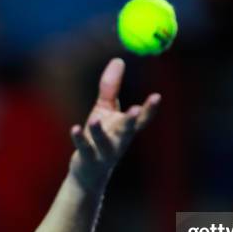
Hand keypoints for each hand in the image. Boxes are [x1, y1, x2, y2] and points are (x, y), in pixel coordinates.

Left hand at [69, 58, 159, 191]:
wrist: (89, 172)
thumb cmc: (101, 136)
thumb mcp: (105, 109)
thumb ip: (111, 86)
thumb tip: (118, 59)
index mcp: (126, 130)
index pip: (141, 120)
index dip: (149, 109)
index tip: (157, 96)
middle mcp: (119, 141)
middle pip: (127, 131)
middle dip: (131, 120)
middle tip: (135, 109)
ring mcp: (104, 152)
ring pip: (104, 141)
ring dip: (100, 131)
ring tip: (94, 120)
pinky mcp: (88, 158)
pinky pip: (84, 147)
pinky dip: (80, 138)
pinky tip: (75, 129)